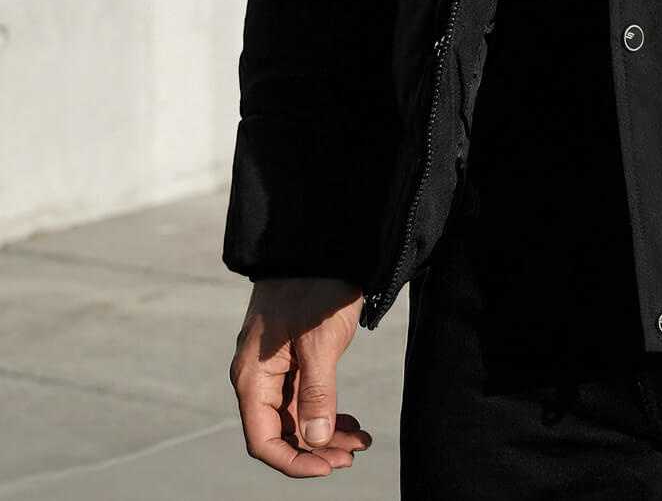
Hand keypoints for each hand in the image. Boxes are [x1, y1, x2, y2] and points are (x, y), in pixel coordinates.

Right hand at [229, 276, 372, 477]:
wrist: (320, 241)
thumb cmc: (316, 285)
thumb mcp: (321, 340)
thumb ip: (317, 392)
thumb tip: (315, 442)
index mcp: (253, 376)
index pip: (264, 440)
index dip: (293, 462)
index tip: (328, 468)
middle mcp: (258, 376)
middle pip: (282, 432)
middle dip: (316, 449)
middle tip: (353, 456)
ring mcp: (275, 366)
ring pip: (296, 417)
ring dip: (325, 433)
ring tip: (360, 441)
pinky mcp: (293, 356)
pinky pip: (305, 396)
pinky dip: (326, 411)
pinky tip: (350, 423)